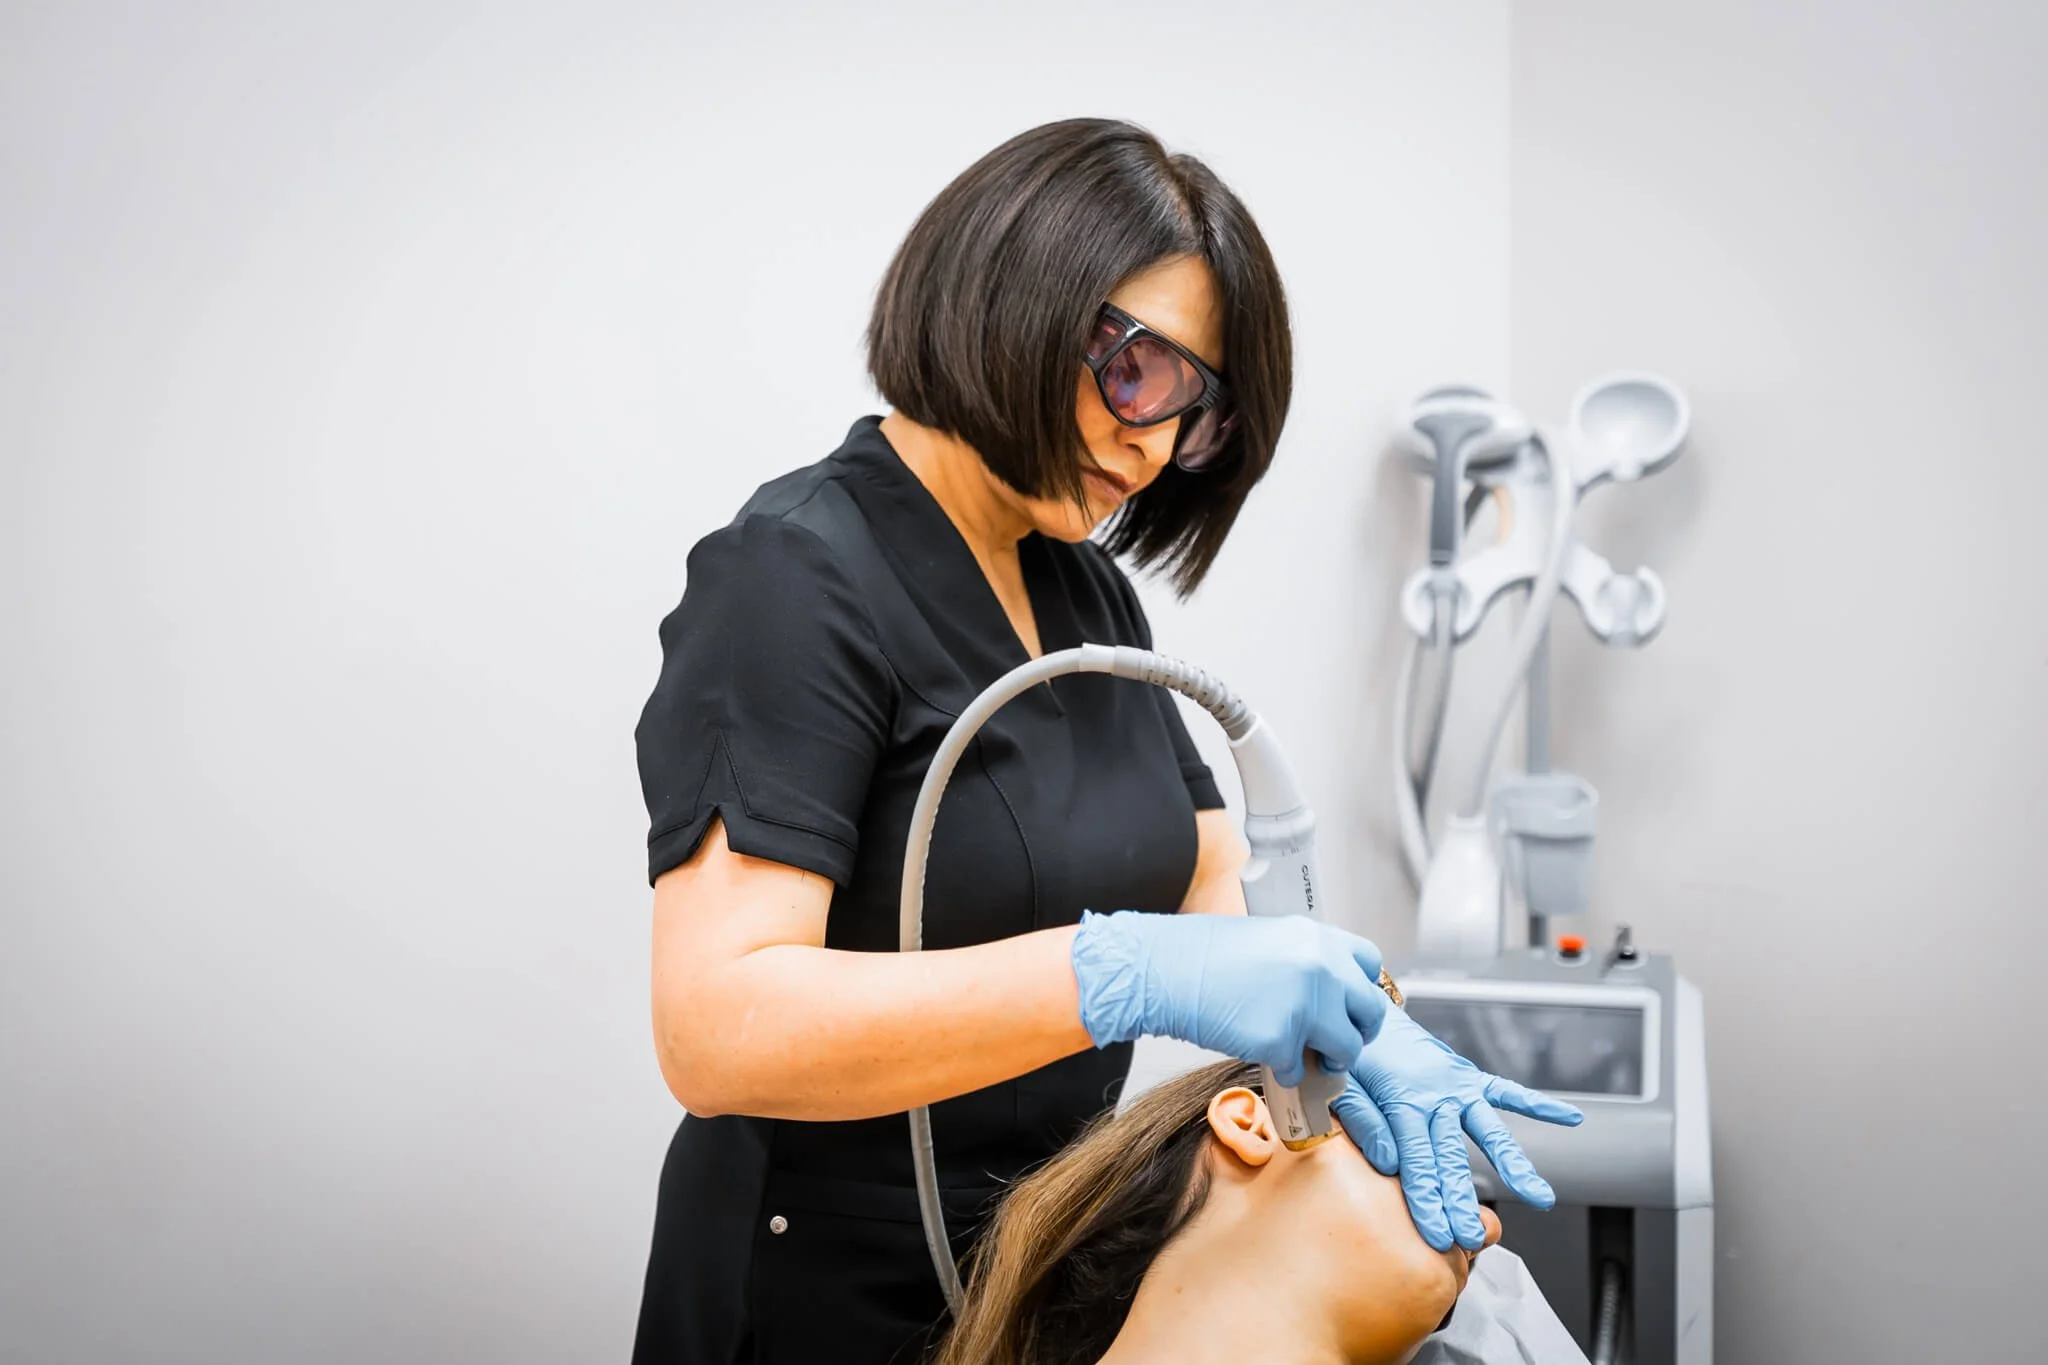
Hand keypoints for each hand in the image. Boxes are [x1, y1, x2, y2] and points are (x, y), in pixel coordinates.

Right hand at [1070, 910, 1388, 1085]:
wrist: (1165, 970)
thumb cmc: (1205, 956)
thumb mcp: (1270, 940)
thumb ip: (1305, 961)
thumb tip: (1327, 996)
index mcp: (1319, 938)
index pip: (1369, 964)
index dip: (1360, 990)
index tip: (1349, 1007)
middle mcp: (1322, 968)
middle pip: (1370, 1011)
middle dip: (1356, 1033)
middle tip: (1338, 1045)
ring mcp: (1306, 1006)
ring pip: (1347, 1048)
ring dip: (1329, 1059)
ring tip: (1305, 1057)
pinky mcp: (1282, 1040)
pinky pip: (1300, 1069)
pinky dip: (1285, 1071)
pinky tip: (1265, 1056)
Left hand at [1330, 1006, 1583, 1252]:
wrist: (1364, 1013)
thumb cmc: (1352, 1056)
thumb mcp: (1342, 1084)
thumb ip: (1362, 1120)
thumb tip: (1389, 1162)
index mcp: (1402, 1103)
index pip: (1417, 1162)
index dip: (1428, 1200)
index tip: (1438, 1235)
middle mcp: (1436, 1097)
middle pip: (1452, 1157)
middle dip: (1461, 1199)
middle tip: (1471, 1236)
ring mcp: (1458, 1087)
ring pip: (1490, 1131)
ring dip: (1513, 1164)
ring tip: (1539, 1196)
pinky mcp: (1469, 1076)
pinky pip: (1507, 1091)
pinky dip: (1539, 1103)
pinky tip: (1570, 1118)